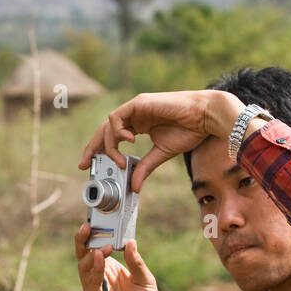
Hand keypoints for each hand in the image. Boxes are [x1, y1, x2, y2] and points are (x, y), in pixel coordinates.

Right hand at [73, 227, 166, 290]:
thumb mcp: (146, 280)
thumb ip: (136, 263)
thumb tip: (130, 242)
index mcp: (112, 270)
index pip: (99, 248)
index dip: (97, 236)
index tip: (98, 222)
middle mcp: (100, 278)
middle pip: (86, 255)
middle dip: (84, 240)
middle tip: (88, 226)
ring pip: (84, 267)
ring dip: (89, 253)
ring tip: (99, 243)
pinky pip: (89, 284)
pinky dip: (93, 270)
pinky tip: (99, 258)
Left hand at [78, 89, 239, 192]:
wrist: (206, 116)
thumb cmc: (190, 131)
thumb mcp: (162, 154)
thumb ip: (145, 167)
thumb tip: (134, 187)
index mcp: (139, 125)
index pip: (112, 136)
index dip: (98, 149)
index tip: (88, 165)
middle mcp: (134, 115)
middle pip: (104, 130)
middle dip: (92, 148)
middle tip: (84, 164)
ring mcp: (136, 108)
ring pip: (108, 125)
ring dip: (110, 145)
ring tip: (119, 160)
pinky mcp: (139, 103)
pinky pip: (117, 117)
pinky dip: (117, 131)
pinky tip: (129, 141)